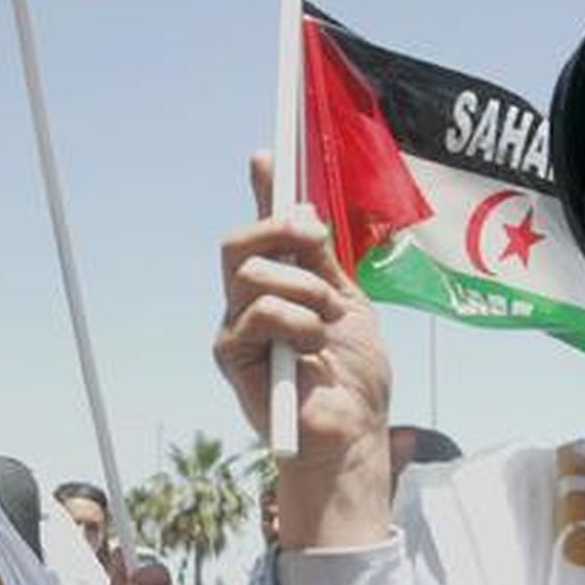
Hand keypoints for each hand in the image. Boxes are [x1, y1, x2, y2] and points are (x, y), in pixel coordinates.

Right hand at [214, 153, 393, 548]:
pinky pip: (258, 312)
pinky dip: (295, 323)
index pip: (264, 230)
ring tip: (326, 322)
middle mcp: (249, 302)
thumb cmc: (354, 376)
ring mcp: (236, 328)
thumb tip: (301, 204)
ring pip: (252, 273)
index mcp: (280, 286)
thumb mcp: (349, 303)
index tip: (269, 154)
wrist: (353, 430)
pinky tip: (311, 349)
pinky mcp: (231, 355)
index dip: (264, 192)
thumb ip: (322, 260)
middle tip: (316, 241)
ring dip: (303, 290)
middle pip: (240, 243)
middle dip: (279, 229)